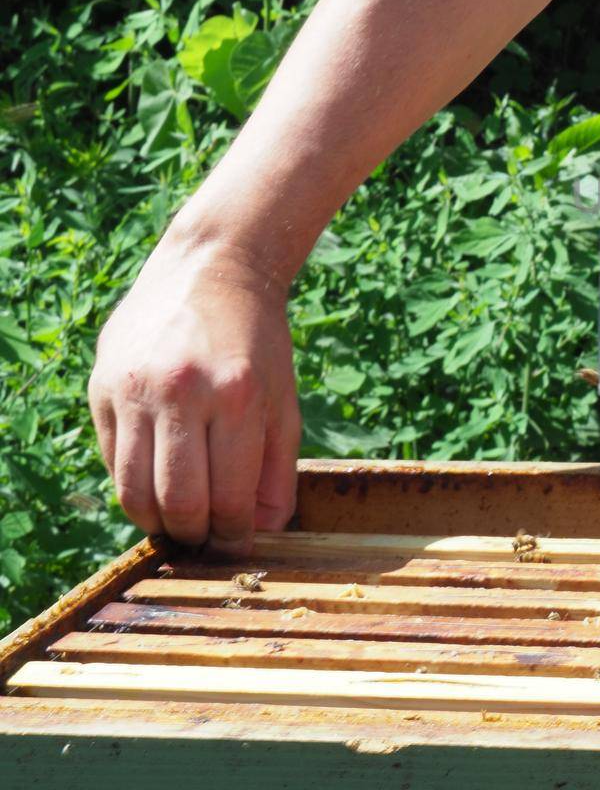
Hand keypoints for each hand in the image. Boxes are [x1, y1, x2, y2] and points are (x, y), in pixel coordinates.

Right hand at [88, 239, 300, 555]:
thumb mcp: (283, 399)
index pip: (228, 497)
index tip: (237, 545)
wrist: (211, 267)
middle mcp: (180, 392)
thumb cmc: (257, 341)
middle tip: (204, 539)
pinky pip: (110, 459)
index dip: (233, 535)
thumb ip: (277, 469)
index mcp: (236, 396)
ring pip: (132, 491)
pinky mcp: (102, 386)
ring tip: (178, 520)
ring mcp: (133, 388)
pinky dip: (133, 482)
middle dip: (193, 535)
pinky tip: (156, 478)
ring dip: (155, 521)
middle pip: (175, 502)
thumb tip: (262, 531)